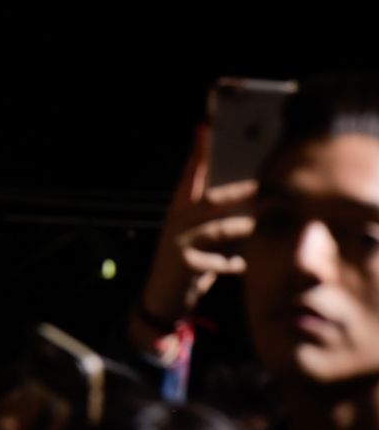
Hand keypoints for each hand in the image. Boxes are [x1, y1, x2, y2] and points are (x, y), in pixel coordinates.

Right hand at [139, 125, 257, 327]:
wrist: (161, 300)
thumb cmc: (187, 265)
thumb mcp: (196, 236)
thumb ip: (212, 218)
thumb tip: (250, 201)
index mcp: (178, 211)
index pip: (189, 177)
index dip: (198, 154)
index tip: (206, 129)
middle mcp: (175, 222)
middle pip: (211, 201)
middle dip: (240, 193)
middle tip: (268, 187)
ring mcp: (177, 243)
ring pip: (219, 229)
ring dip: (246, 228)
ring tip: (268, 224)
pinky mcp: (184, 264)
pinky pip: (221, 261)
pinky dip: (237, 264)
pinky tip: (248, 265)